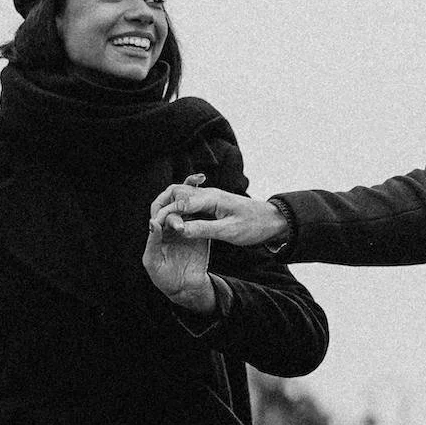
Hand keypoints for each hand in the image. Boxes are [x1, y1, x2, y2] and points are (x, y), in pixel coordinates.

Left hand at [143, 174, 218, 315]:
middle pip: (177, 203)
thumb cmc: (163, 278)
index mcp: (160, 230)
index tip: (175, 193)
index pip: (161, 209)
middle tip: (196, 178)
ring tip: (201, 178)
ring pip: (191, 207)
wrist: (186, 288)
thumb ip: (153, 241)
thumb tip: (153, 221)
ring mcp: (188, 228)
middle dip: (183, 189)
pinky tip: (212, 194)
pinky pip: (204, 217)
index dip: (167, 200)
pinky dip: (207, 206)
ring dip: (196, 193)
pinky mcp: (202, 232)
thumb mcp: (153, 261)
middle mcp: (173, 226)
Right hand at [150, 183, 285, 247]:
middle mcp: (208, 194)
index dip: (165, 214)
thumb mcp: (228, 232)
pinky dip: (178, 210)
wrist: (273, 221)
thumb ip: (202, 229)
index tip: (155, 227)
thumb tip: (179, 230)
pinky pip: (189, 203)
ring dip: (168, 207)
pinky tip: (175, 220)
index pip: (179, 203)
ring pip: (180, 196)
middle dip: (161, 205)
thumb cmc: (254, 226)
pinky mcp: (212, 204)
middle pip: (175, 192)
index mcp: (211, 198)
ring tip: (159, 222)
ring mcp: (209, 198)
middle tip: (152, 222)